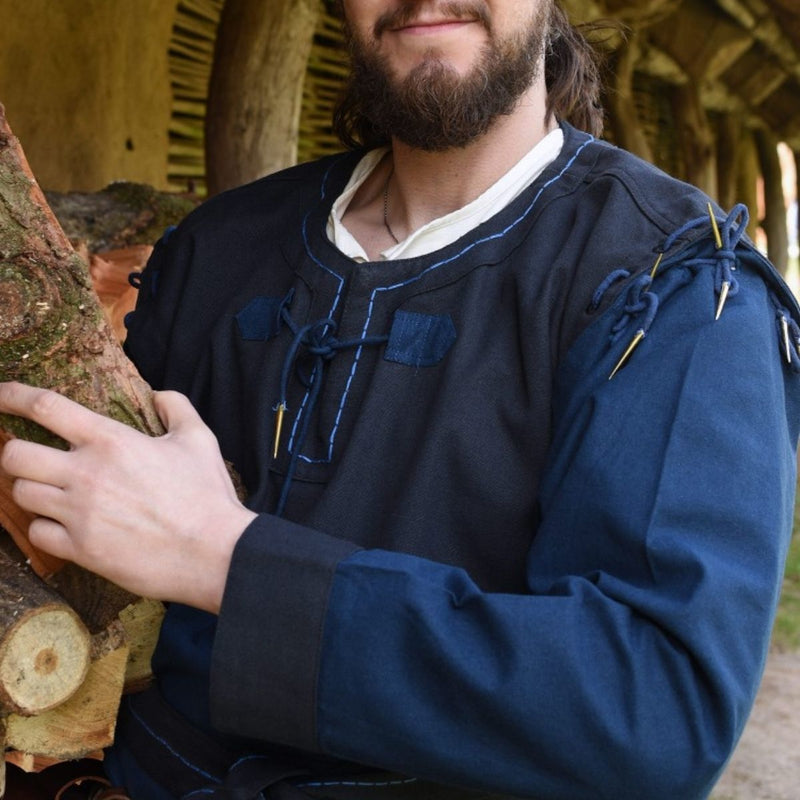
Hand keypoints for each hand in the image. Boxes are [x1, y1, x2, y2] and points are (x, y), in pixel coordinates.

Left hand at [0, 382, 256, 612]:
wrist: (213, 552)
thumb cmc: (207, 494)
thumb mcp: (200, 439)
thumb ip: (177, 408)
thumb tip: (159, 396)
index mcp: (111, 441)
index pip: (45, 407)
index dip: (12, 396)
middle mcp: (86, 473)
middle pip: (14, 455)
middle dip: (16, 453)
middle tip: (35, 459)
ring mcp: (79, 514)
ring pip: (22, 494)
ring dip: (33, 491)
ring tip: (54, 494)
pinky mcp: (81, 549)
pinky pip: (37, 534)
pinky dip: (45, 528)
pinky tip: (65, 527)